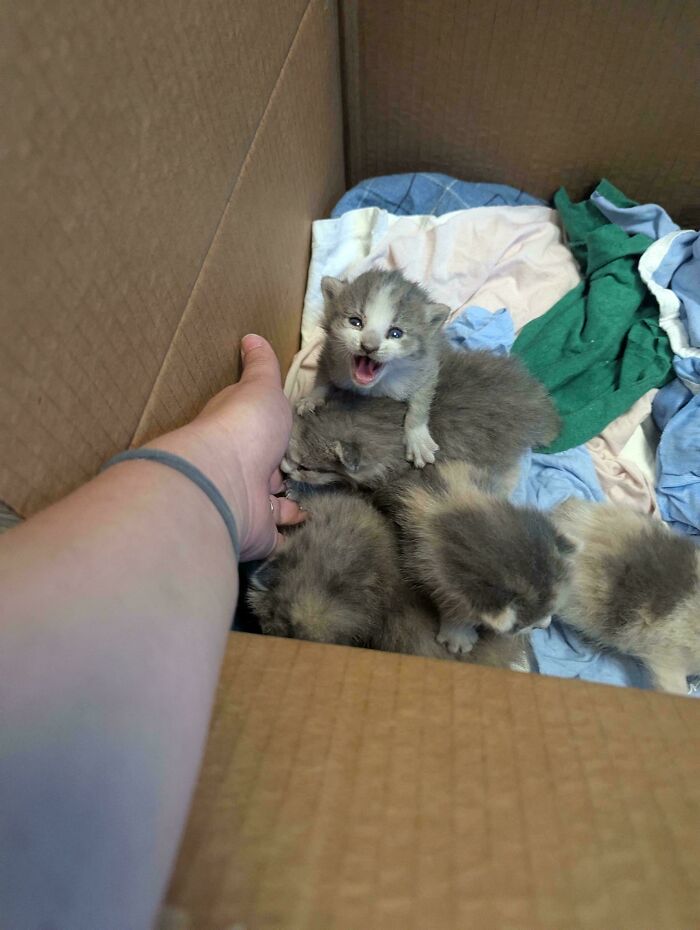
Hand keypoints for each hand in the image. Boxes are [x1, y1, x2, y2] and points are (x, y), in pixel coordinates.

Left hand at [149, 335, 304, 559]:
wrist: (225, 481)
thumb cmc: (242, 427)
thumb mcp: (258, 387)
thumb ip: (260, 366)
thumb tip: (250, 336)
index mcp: (239, 434)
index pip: (256, 433)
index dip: (269, 434)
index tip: (286, 436)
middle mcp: (240, 470)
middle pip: (263, 472)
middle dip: (278, 474)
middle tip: (302, 474)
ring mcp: (248, 504)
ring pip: (270, 507)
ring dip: (286, 507)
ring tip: (311, 504)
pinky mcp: (257, 534)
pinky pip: (277, 537)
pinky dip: (289, 535)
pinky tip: (309, 531)